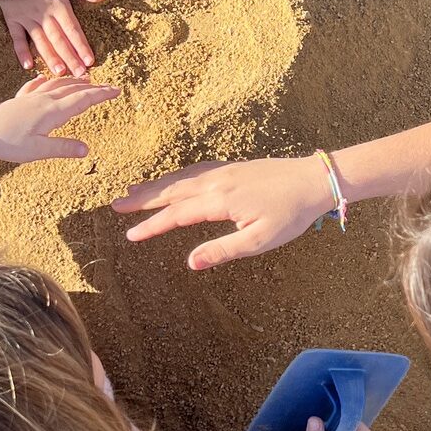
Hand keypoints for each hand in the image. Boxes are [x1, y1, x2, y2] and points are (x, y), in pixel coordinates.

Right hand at [0, 0, 106, 75]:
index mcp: (58, 5)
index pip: (73, 30)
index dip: (81, 46)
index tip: (90, 61)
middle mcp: (43, 16)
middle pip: (59, 40)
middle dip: (70, 58)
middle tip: (79, 75)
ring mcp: (27, 19)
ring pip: (41, 42)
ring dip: (51, 58)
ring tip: (60, 73)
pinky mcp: (12, 19)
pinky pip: (17, 38)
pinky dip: (21, 52)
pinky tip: (28, 66)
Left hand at [0, 75, 119, 164]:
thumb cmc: (7, 143)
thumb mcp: (38, 150)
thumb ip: (63, 148)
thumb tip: (87, 150)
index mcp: (52, 111)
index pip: (83, 100)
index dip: (101, 95)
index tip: (117, 90)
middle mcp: (44, 100)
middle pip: (73, 89)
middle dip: (93, 87)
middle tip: (110, 86)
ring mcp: (31, 98)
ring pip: (57, 85)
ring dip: (74, 82)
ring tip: (86, 80)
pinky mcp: (19, 100)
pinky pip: (36, 86)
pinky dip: (45, 81)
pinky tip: (44, 79)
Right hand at [113, 153, 331, 269]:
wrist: (315, 179)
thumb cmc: (291, 214)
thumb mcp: (260, 240)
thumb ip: (223, 250)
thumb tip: (190, 263)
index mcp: (219, 201)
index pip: (177, 215)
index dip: (151, 226)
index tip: (130, 236)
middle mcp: (216, 182)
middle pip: (171, 191)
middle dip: (143, 199)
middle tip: (115, 204)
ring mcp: (223, 171)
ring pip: (181, 178)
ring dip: (156, 186)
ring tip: (134, 191)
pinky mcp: (232, 167)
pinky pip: (194, 171)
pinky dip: (176, 176)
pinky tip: (172, 181)